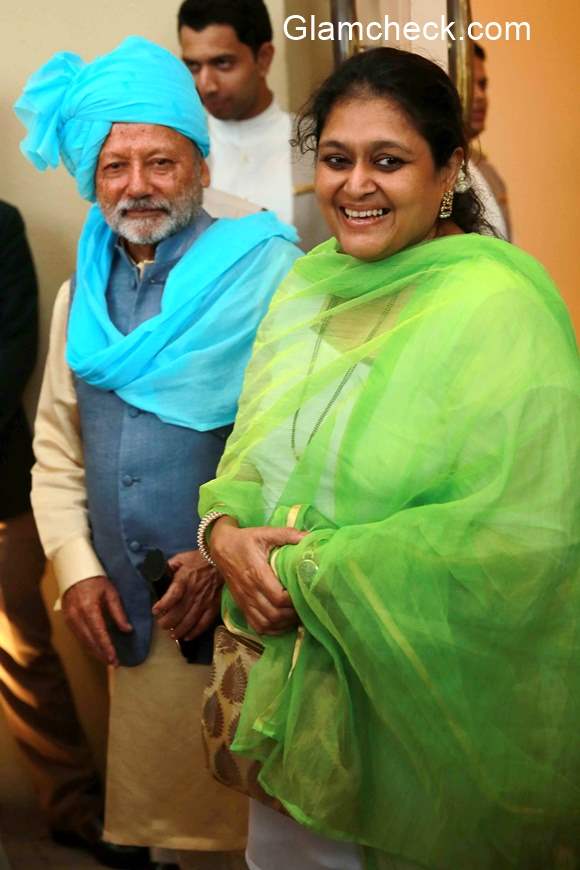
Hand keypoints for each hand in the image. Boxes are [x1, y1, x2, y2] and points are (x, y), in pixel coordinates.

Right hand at [62, 576, 131, 666]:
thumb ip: (118, 612)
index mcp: (88, 607)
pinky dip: (88, 645)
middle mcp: (76, 615)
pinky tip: (97, 650)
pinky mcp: (67, 621)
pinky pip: (78, 637)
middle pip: (89, 641)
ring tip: (108, 660)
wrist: (75, 573)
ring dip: (95, 652)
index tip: (114, 659)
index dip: (106, 647)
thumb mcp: (111, 593)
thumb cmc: (96, 580)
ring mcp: (69, 619)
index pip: (98, 632)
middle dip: (101, 654)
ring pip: (82, 641)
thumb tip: (127, 630)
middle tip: (114, 663)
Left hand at [151, 549, 221, 640]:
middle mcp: (194, 591)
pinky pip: (204, 622)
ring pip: (190, 620)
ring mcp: (205, 600)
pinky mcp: (214, 606)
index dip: (163, 604)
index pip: (173, 594)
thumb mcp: (181, 558)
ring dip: (180, 630)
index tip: (155, 610)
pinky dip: (196, 632)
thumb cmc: (198, 560)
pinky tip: (188, 637)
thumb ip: (168, 567)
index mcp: (184, 579)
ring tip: (172, 635)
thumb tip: (156, 574)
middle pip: (180, 612)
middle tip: (162, 625)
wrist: (220, 561)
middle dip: (168, 622)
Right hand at [209, 517, 306, 635]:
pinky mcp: (242, 606)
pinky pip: (256, 626)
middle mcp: (250, 590)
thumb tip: (310, 537)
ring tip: (296, 614)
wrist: (221, 547)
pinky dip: (271, 629)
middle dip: (292, 614)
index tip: (304, 593)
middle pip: (274, 614)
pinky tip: (282, 622)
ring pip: (266, 623)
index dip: (294, 600)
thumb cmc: (245, 540)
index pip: (278, 597)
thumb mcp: (264, 533)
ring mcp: (244, 600)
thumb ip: (287, 534)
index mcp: (257, 573)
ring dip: (283, 623)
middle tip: (305, 606)